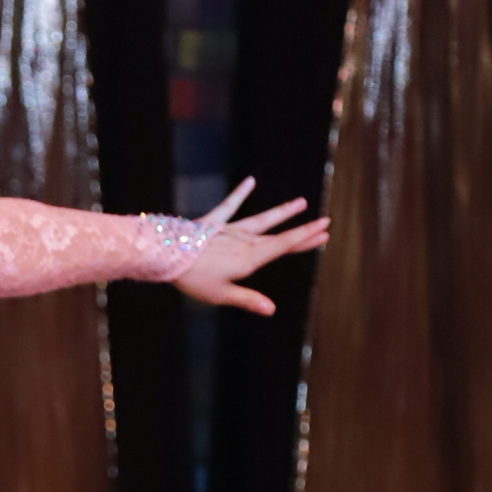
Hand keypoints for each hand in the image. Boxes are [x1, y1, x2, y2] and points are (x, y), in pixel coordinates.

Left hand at [174, 179, 328, 314]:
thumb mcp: (222, 295)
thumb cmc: (194, 278)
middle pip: (279, 236)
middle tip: (325, 224)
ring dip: (282, 212)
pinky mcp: (214, 223)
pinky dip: (240, 193)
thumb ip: (248, 300)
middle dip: (302, 231)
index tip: (324, 231)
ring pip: (262, 219)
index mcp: (250, 258)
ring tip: (301, 202)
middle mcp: (244, 241)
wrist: (167, 255)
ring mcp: (230, 230)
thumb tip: (272, 310)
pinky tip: (250, 181)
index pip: (284, 246)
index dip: (305, 238)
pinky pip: (230, 206)